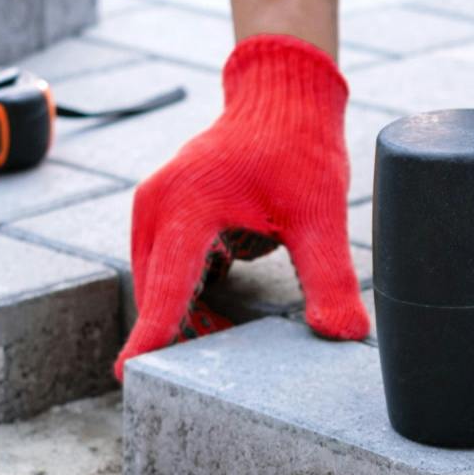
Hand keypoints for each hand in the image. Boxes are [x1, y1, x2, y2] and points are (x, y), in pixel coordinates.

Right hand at [114, 34, 368, 378]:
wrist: (282, 100)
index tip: (129, 374)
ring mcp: (155, 210)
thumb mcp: (321, 217)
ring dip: (187, 315)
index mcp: (190, 205)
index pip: (168, 284)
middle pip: (158, 293)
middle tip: (217, 373)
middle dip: (180, 334)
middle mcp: (159, 206)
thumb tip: (344, 334)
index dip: (152, 333)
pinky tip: (225, 306)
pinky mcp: (163, 215)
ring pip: (159, 285)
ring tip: (232, 335)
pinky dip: (189, 294)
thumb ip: (329, 277)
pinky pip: (165, 270)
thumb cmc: (300, 151)